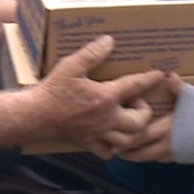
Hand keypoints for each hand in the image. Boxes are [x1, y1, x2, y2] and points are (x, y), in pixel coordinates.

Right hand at [30, 35, 162, 154]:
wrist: (34, 115)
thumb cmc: (53, 90)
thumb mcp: (71, 65)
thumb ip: (92, 53)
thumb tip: (109, 41)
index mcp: (105, 97)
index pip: (135, 86)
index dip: (150, 78)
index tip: (159, 74)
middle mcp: (106, 118)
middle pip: (139, 123)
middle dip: (144, 112)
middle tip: (136, 101)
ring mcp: (98, 133)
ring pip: (127, 141)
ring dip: (134, 132)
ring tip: (129, 120)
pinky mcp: (87, 142)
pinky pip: (107, 152)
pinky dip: (114, 148)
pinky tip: (112, 138)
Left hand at [112, 73, 184, 162]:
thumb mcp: (193, 97)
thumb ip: (179, 88)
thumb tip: (170, 75)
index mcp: (164, 129)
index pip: (136, 138)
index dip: (122, 138)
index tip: (111, 135)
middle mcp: (165, 145)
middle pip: (138, 153)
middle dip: (125, 151)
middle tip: (113, 146)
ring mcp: (173, 154)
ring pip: (148, 158)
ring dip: (136, 155)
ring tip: (126, 150)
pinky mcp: (181, 157)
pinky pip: (160, 159)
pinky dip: (150, 156)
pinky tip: (149, 150)